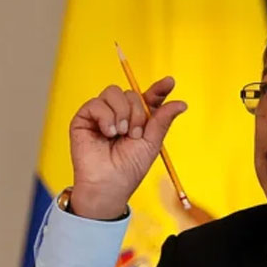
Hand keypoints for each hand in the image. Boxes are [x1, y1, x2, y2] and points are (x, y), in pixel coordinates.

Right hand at [68, 76, 187, 218]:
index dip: (159, 89)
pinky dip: (106, 117)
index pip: (149, 97)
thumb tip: (181, 103)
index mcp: (138, 119)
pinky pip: (97, 103)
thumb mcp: (152, 142)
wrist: (109, 183)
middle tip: (134, 134)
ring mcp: (102, 114)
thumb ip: (162, 120)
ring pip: (114, 92)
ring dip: (122, 113)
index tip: (169, 83)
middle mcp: (120, 114)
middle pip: (131, 93)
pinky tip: (108, 133)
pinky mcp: (85, 117)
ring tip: (120, 134)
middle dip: (137, 112)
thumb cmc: (129, 169)